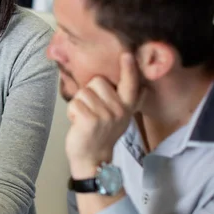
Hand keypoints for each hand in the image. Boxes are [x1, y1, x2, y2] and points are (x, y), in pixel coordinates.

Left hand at [65, 53, 143, 177]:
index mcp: (127, 106)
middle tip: (92, 110)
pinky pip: (74, 103)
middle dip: (89, 92)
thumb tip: (141, 85)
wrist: (93, 159)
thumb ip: (126, 100)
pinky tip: (78, 123)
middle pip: (97, 81)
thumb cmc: (102, 133)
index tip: (127, 54)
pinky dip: (71, 112)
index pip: (130, 84)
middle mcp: (119, 110)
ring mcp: (105, 115)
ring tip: (85, 118)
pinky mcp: (90, 120)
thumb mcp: (120, 117)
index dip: (128, 69)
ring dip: (79, 104)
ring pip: (83, 92)